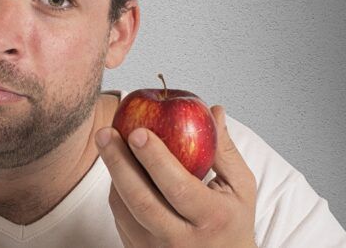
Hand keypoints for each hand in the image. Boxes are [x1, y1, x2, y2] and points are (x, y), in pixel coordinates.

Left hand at [96, 106, 256, 247]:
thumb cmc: (231, 223)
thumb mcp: (240, 188)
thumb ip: (224, 150)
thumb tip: (213, 110)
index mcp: (213, 219)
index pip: (179, 187)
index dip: (156, 159)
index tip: (138, 132)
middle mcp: (183, 240)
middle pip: (142, 201)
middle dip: (119, 163)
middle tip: (105, 133)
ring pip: (125, 210)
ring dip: (113, 174)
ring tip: (107, 142)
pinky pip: (121, 219)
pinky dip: (116, 190)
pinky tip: (116, 166)